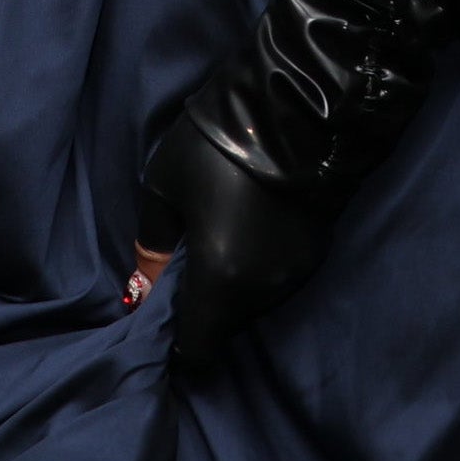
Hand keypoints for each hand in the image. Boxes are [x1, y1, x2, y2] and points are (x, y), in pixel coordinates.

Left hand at [132, 114, 333, 369]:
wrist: (296, 109)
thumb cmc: (215, 147)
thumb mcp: (165, 187)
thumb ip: (154, 243)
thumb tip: (144, 284)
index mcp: (221, 282)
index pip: (198, 351)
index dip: (177, 348)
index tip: (162, 324)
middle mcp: (263, 291)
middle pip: (225, 328)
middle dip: (202, 312)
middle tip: (182, 274)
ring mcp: (294, 274)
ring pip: (252, 305)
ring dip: (231, 290)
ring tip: (215, 247)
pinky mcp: (316, 253)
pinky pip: (275, 279)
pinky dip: (257, 269)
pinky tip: (247, 233)